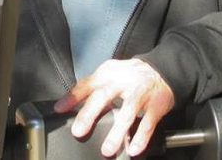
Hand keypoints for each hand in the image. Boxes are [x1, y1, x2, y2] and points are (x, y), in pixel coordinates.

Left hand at [53, 58, 174, 156]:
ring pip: (127, 112)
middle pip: (104, 96)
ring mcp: (140, 94)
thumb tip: (66, 105)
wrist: (161, 71)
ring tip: (107, 149)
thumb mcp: (108, 74)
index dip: (73, 96)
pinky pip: (147, 123)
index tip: (60, 109)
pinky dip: (140, 138)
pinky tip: (132, 149)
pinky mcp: (155, 106)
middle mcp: (123, 82)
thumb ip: (90, 87)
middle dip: (90, 114)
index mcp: (109, 73)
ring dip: (116, 132)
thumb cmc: (129, 75)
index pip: (87, 83)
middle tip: (78, 131)